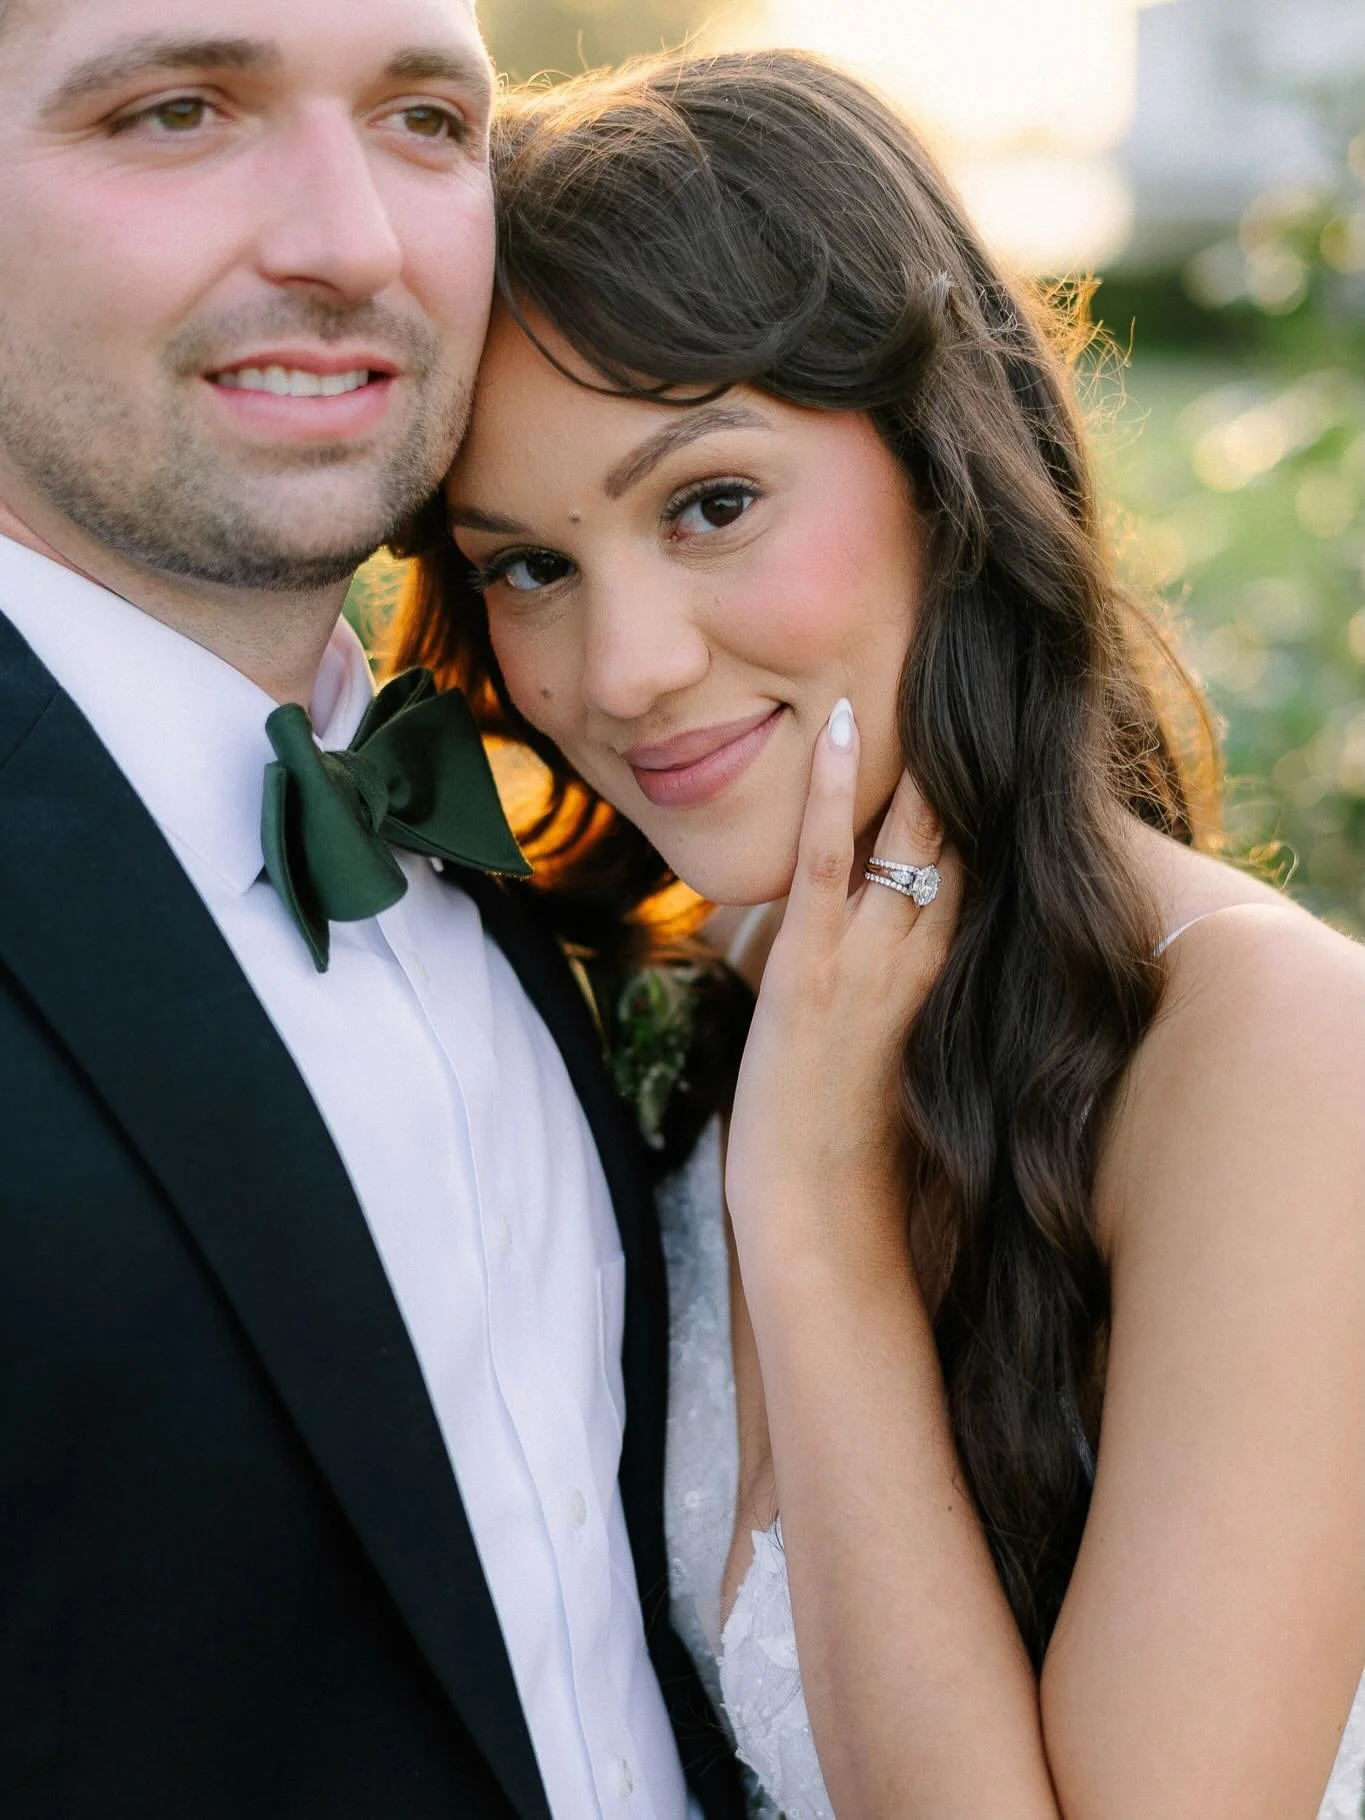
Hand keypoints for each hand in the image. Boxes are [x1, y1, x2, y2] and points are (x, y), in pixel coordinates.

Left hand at [725, 698, 960, 1269]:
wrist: (819, 1209)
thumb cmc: (850, 1127)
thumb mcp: (887, 1027)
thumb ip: (892, 961)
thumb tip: (869, 901)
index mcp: (948, 962)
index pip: (979, 846)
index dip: (984, 773)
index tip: (984, 698)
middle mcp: (928, 949)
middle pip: (962, 821)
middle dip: (966, 738)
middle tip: (968, 642)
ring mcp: (873, 956)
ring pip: (908, 828)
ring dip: (913, 742)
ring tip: (919, 648)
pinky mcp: (812, 967)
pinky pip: (829, 861)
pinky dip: (832, 790)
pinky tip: (837, 724)